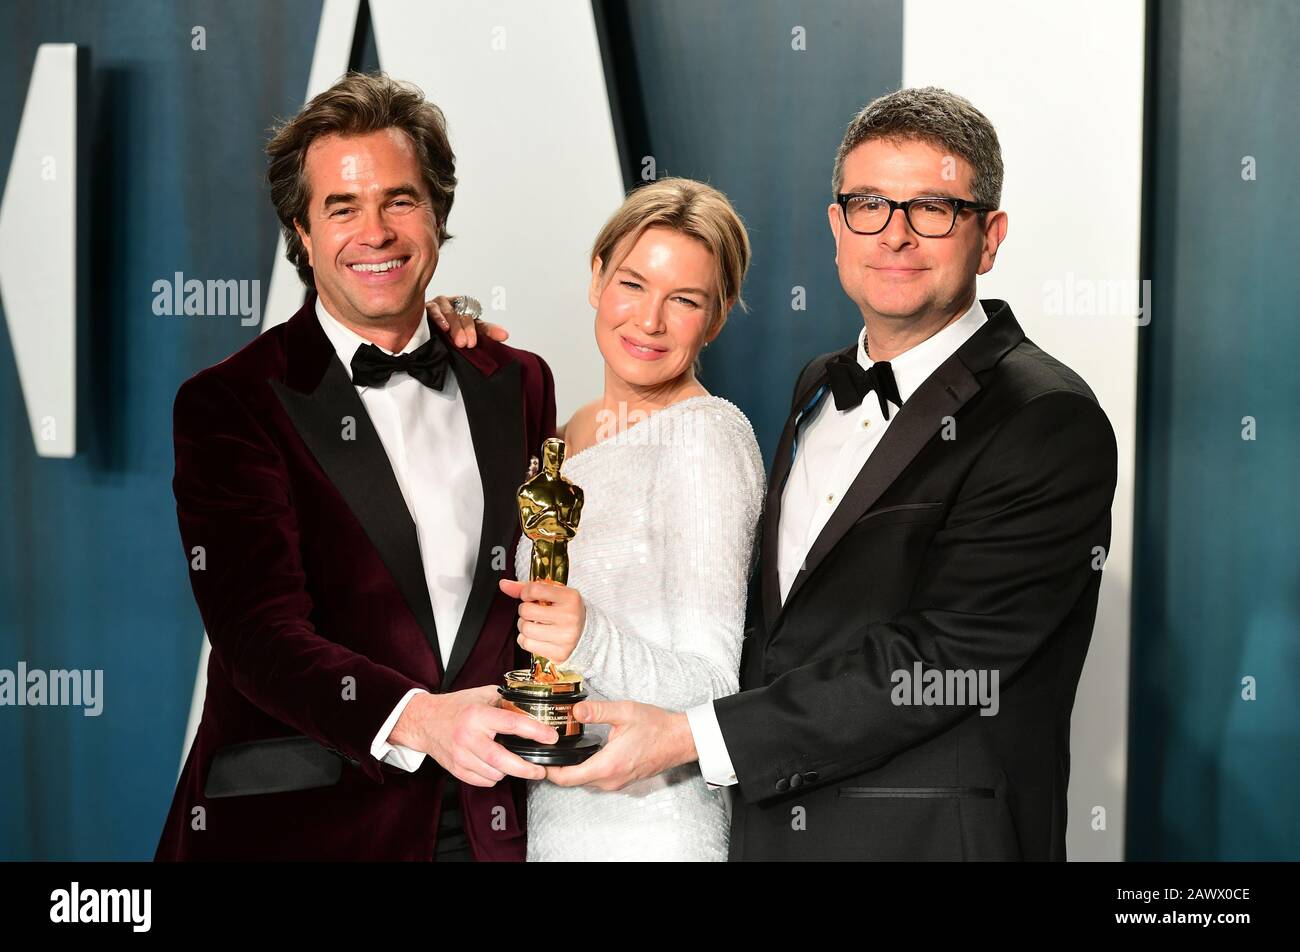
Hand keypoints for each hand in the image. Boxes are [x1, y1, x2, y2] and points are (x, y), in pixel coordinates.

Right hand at [388, 684, 557, 785]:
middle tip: (541, 770)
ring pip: (495, 773)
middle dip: (527, 769)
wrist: (424, 721)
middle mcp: (469, 737)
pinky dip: (494, 776)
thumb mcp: (481, 695)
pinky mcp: (456, 769)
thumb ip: (505, 700)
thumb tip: (531, 707)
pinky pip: (483, 781)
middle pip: (503, 760)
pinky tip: (496, 767)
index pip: (512, 724)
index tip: (551, 737)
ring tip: (515, 763)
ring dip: (510, 771)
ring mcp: (461, 755)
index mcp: (478, 715)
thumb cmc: (456, 707)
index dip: (536, 732)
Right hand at [425, 295, 509, 347]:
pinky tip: (444, 327)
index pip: (483, 324)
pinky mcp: (429, 306)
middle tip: (470, 344)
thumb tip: (500, 342)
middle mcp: (458, 307)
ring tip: (459, 341)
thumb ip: (479, 339)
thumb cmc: (444, 334)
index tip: (503, 336)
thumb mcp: (462, 338)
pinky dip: (440, 318)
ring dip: (456, 328)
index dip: (492, 330)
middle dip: (469, 331)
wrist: (421, 328)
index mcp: (469, 316)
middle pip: (467, 317)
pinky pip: (434, 310)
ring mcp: (444, 305)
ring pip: (452, 314)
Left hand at [498, 578, 583, 666]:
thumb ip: (527, 588)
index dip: (526, 593)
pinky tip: (537, 636)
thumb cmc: (566, 610)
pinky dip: (526, 640)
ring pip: (525, 629)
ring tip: (535, 624)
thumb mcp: (553, 594)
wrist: (587, 633)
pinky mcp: (559, 653)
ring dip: (524, 626)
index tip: (530, 597)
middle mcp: (569, 617)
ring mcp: (565, 637)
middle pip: (526, 611)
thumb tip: (503, 584)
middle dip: (525, 611)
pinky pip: (527, 644)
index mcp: (570, 597)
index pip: (534, 590)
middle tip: (534, 613)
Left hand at [543, 700, 696, 790]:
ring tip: (560, 750)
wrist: (680, 740)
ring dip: (571, 769)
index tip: (537, 759)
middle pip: (572, 781)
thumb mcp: (625, 712)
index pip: (567, 778)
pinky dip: (585, 769)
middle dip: (557, 768)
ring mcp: (617, 782)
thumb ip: (597, 711)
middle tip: (545, 750)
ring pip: (584, 781)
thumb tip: (574, 711)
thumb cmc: (656, 727)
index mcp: (607, 765)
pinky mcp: (622, 780)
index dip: (548, 770)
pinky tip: (583, 753)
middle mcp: (610, 779)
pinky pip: (596, 779)